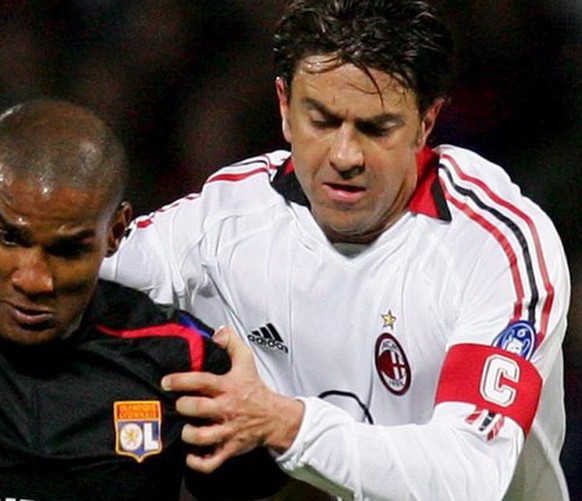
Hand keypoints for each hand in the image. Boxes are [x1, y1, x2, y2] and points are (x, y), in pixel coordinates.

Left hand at [161, 326, 303, 472]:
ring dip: (188, 434)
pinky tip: (190, 455)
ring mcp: (228, 431)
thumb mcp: (246, 361)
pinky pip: (211, 462)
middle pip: (198, 409)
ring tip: (185, 428)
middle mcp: (227, 409)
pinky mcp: (230, 449)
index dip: (181, 381)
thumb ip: (231, 342)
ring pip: (202, 437)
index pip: (202, 381)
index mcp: (228, 387)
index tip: (166, 382)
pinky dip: (197, 462)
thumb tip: (216, 332)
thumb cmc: (255, 388)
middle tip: (179, 405)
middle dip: (183, 406)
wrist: (274, 417)